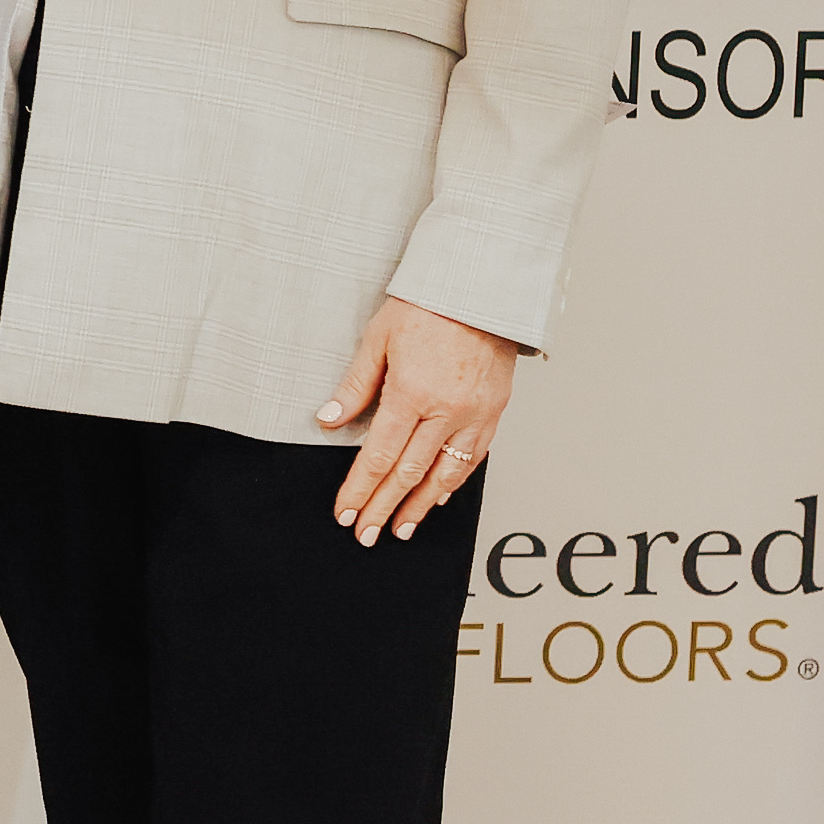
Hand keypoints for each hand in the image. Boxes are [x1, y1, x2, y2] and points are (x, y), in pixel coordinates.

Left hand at [313, 295, 519, 543]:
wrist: (482, 288)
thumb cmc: (429, 305)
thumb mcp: (378, 338)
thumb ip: (356, 385)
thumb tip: (329, 420)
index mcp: (412, 392)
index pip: (378, 456)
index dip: (359, 489)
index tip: (345, 512)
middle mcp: (446, 410)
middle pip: (408, 474)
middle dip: (383, 508)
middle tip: (366, 534)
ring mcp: (474, 414)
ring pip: (444, 474)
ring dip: (419, 506)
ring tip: (401, 528)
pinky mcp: (494, 412)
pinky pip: (473, 457)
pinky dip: (453, 482)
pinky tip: (438, 497)